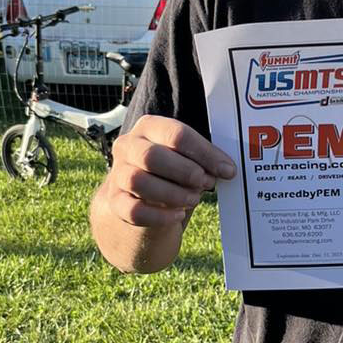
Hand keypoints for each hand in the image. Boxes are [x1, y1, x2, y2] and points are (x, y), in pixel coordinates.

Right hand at [104, 114, 236, 226]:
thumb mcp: (185, 157)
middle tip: (206, 183)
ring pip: (138, 181)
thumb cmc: (170, 170)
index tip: (227, 170)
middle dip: (185, 172)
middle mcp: (128, 146)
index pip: (177, 134)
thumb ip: (203, 158)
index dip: (205, 153)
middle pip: (152, 156)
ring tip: (194, 199)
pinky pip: (133, 210)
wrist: (139, 197)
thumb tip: (227, 169)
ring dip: (172, 193)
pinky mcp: (114, 201)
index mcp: (149, 127)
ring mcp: (118, 174)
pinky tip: (178, 215)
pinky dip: (160, 215)